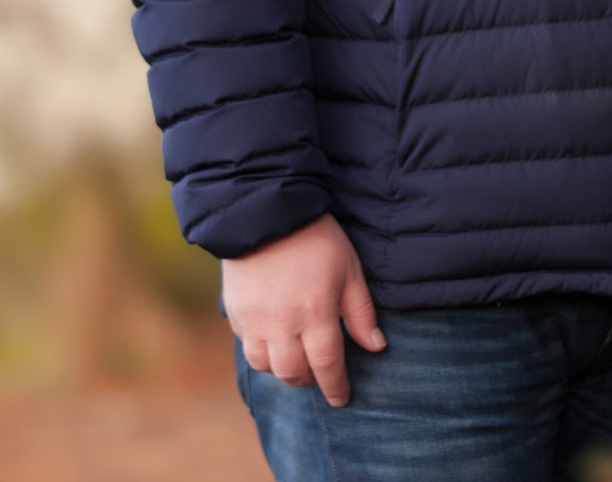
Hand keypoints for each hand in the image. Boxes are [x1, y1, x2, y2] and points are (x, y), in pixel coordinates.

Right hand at [223, 213, 385, 406]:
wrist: (266, 211)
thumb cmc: (316, 238)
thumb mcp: (349, 269)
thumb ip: (361, 312)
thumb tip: (376, 346)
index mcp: (315, 312)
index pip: (327, 365)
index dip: (336, 386)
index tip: (342, 399)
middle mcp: (282, 323)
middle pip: (293, 373)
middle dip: (309, 380)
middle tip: (319, 374)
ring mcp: (254, 320)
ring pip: (266, 367)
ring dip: (283, 369)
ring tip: (296, 359)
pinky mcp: (235, 313)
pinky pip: (247, 347)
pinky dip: (262, 352)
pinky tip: (275, 340)